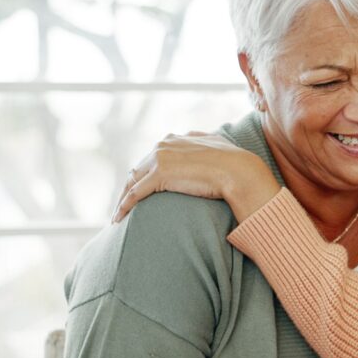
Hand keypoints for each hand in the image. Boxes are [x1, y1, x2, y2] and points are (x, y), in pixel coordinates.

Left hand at [112, 131, 279, 223]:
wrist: (238, 171)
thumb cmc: (232, 160)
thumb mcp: (215, 143)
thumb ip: (201, 139)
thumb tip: (198, 138)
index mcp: (173, 139)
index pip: (150, 158)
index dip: (144, 175)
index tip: (142, 189)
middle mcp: (162, 145)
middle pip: (137, 170)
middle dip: (130, 187)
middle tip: (125, 205)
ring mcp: (159, 159)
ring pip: (132, 182)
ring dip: (122, 199)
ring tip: (118, 216)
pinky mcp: (159, 175)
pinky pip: (135, 193)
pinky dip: (124, 206)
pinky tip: (118, 219)